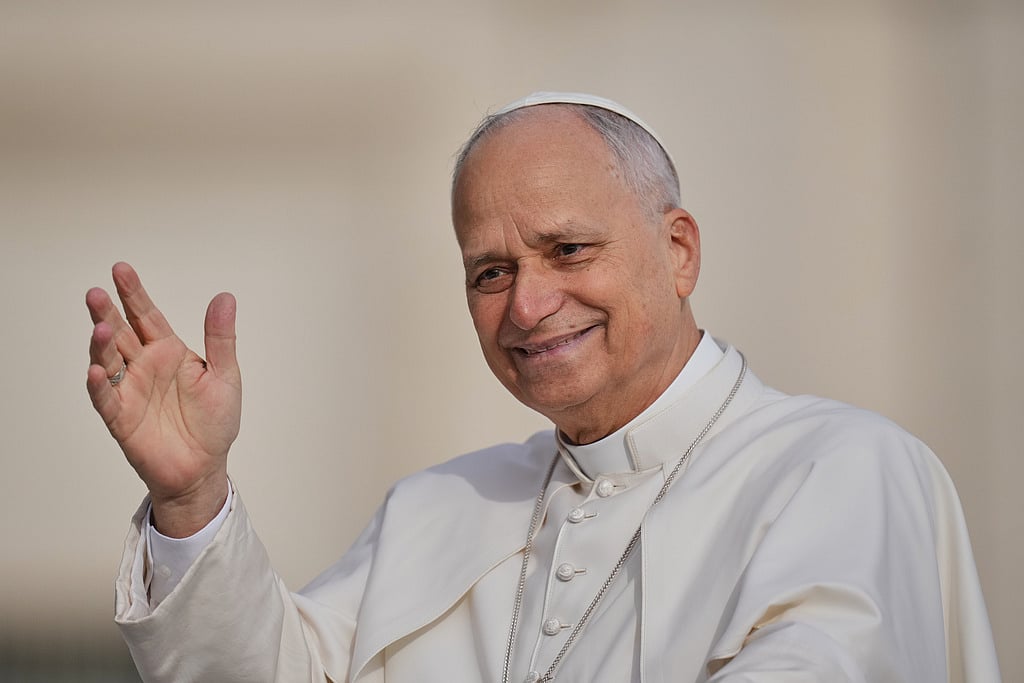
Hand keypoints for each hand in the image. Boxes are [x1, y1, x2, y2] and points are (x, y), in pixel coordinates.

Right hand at [86, 262, 240, 536]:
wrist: (205, 467)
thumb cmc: (214, 422)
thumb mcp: (225, 375)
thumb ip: (221, 338)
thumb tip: (225, 297)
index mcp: (169, 352)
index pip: (146, 316)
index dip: (133, 294)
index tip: (120, 270)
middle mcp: (145, 367)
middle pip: (120, 334)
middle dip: (107, 313)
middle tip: (96, 292)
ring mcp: (130, 390)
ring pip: (108, 361)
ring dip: (100, 345)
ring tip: (99, 327)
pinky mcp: (122, 418)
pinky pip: (106, 399)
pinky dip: (99, 386)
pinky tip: (96, 371)